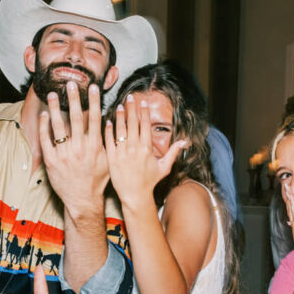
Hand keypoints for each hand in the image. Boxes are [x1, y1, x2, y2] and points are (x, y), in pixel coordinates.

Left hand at [38, 82, 108, 214]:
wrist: (83, 200)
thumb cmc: (97, 181)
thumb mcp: (107, 161)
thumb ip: (107, 142)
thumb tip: (108, 122)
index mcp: (95, 147)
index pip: (94, 118)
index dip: (93, 101)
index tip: (92, 87)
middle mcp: (79, 148)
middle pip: (75, 118)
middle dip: (73, 98)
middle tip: (70, 83)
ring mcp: (64, 154)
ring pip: (58, 126)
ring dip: (54, 108)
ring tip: (52, 94)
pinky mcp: (51, 161)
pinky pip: (46, 140)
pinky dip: (44, 127)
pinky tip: (44, 115)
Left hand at [104, 93, 187, 208]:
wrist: (134, 196)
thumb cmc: (149, 182)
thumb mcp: (164, 167)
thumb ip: (173, 153)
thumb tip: (184, 142)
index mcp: (147, 148)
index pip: (145, 125)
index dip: (144, 112)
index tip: (142, 102)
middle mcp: (134, 148)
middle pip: (133, 123)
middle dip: (131, 108)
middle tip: (129, 97)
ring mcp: (122, 153)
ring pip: (120, 129)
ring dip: (120, 116)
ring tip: (120, 105)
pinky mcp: (112, 158)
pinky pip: (109, 140)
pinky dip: (109, 130)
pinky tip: (108, 121)